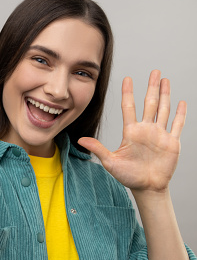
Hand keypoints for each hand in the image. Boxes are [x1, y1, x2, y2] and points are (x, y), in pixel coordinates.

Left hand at [78, 70, 186, 193]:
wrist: (147, 188)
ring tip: (165, 80)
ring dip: (165, 95)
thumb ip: (98, 148)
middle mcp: (146, 130)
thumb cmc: (128, 176)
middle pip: (149, 103)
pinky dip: (179, 114)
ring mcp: (159, 134)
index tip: (128, 78)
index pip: (129, 107)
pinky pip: (177, 125)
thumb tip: (80, 140)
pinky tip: (180, 101)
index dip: (128, 92)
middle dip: (152, 87)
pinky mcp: (171, 142)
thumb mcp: (110, 161)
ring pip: (163, 109)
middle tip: (154, 71)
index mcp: (131, 131)